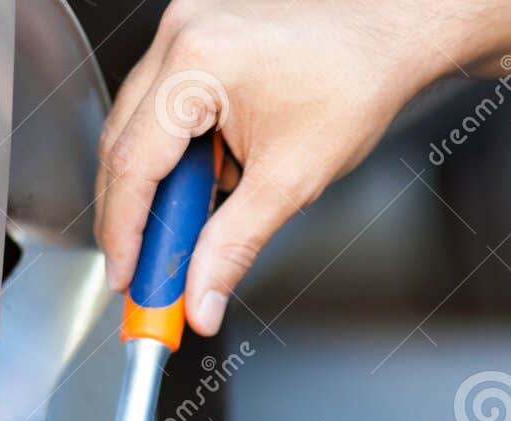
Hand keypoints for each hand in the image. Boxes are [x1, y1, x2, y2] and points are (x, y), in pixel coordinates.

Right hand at [93, 0, 452, 334]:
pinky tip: (215, 175)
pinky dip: (179, 152)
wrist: (388, 33)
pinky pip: (163, 105)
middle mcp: (179, 37)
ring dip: (160, 184)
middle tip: (149, 273)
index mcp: (196, 65)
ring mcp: (183, 30)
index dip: (122, 233)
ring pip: (138, 127)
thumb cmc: (355, 82)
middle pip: (123, 145)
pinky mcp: (195, 35)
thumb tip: (201, 300)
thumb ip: (233, 248)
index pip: (131, 165)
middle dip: (133, 217)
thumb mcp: (290, 181)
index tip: (126, 279)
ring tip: (199, 221)